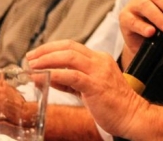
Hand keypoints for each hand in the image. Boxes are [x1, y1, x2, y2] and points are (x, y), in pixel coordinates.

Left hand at [26, 40, 156, 139]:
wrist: (133, 116)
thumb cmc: (113, 105)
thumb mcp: (88, 87)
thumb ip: (69, 81)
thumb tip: (46, 76)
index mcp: (98, 59)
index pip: (71, 46)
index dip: (51, 48)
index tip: (36, 55)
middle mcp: (99, 61)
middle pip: (68, 46)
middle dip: (45, 50)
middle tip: (30, 58)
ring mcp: (98, 71)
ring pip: (68, 57)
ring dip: (47, 60)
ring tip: (33, 66)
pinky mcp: (96, 85)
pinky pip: (71, 75)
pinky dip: (54, 74)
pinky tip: (43, 78)